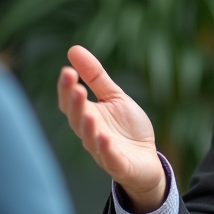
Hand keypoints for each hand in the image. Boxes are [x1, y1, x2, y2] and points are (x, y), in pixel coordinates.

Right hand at [57, 45, 164, 211]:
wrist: (147, 159)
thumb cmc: (127, 128)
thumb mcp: (114, 97)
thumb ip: (95, 76)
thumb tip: (73, 49)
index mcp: (88, 115)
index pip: (70, 101)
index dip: (67, 88)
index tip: (67, 70)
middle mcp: (90, 133)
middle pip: (76, 118)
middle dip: (75, 104)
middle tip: (76, 87)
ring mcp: (102, 150)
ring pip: (89, 139)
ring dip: (87, 127)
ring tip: (88, 114)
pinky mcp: (118, 164)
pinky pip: (109, 157)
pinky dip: (105, 148)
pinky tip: (104, 137)